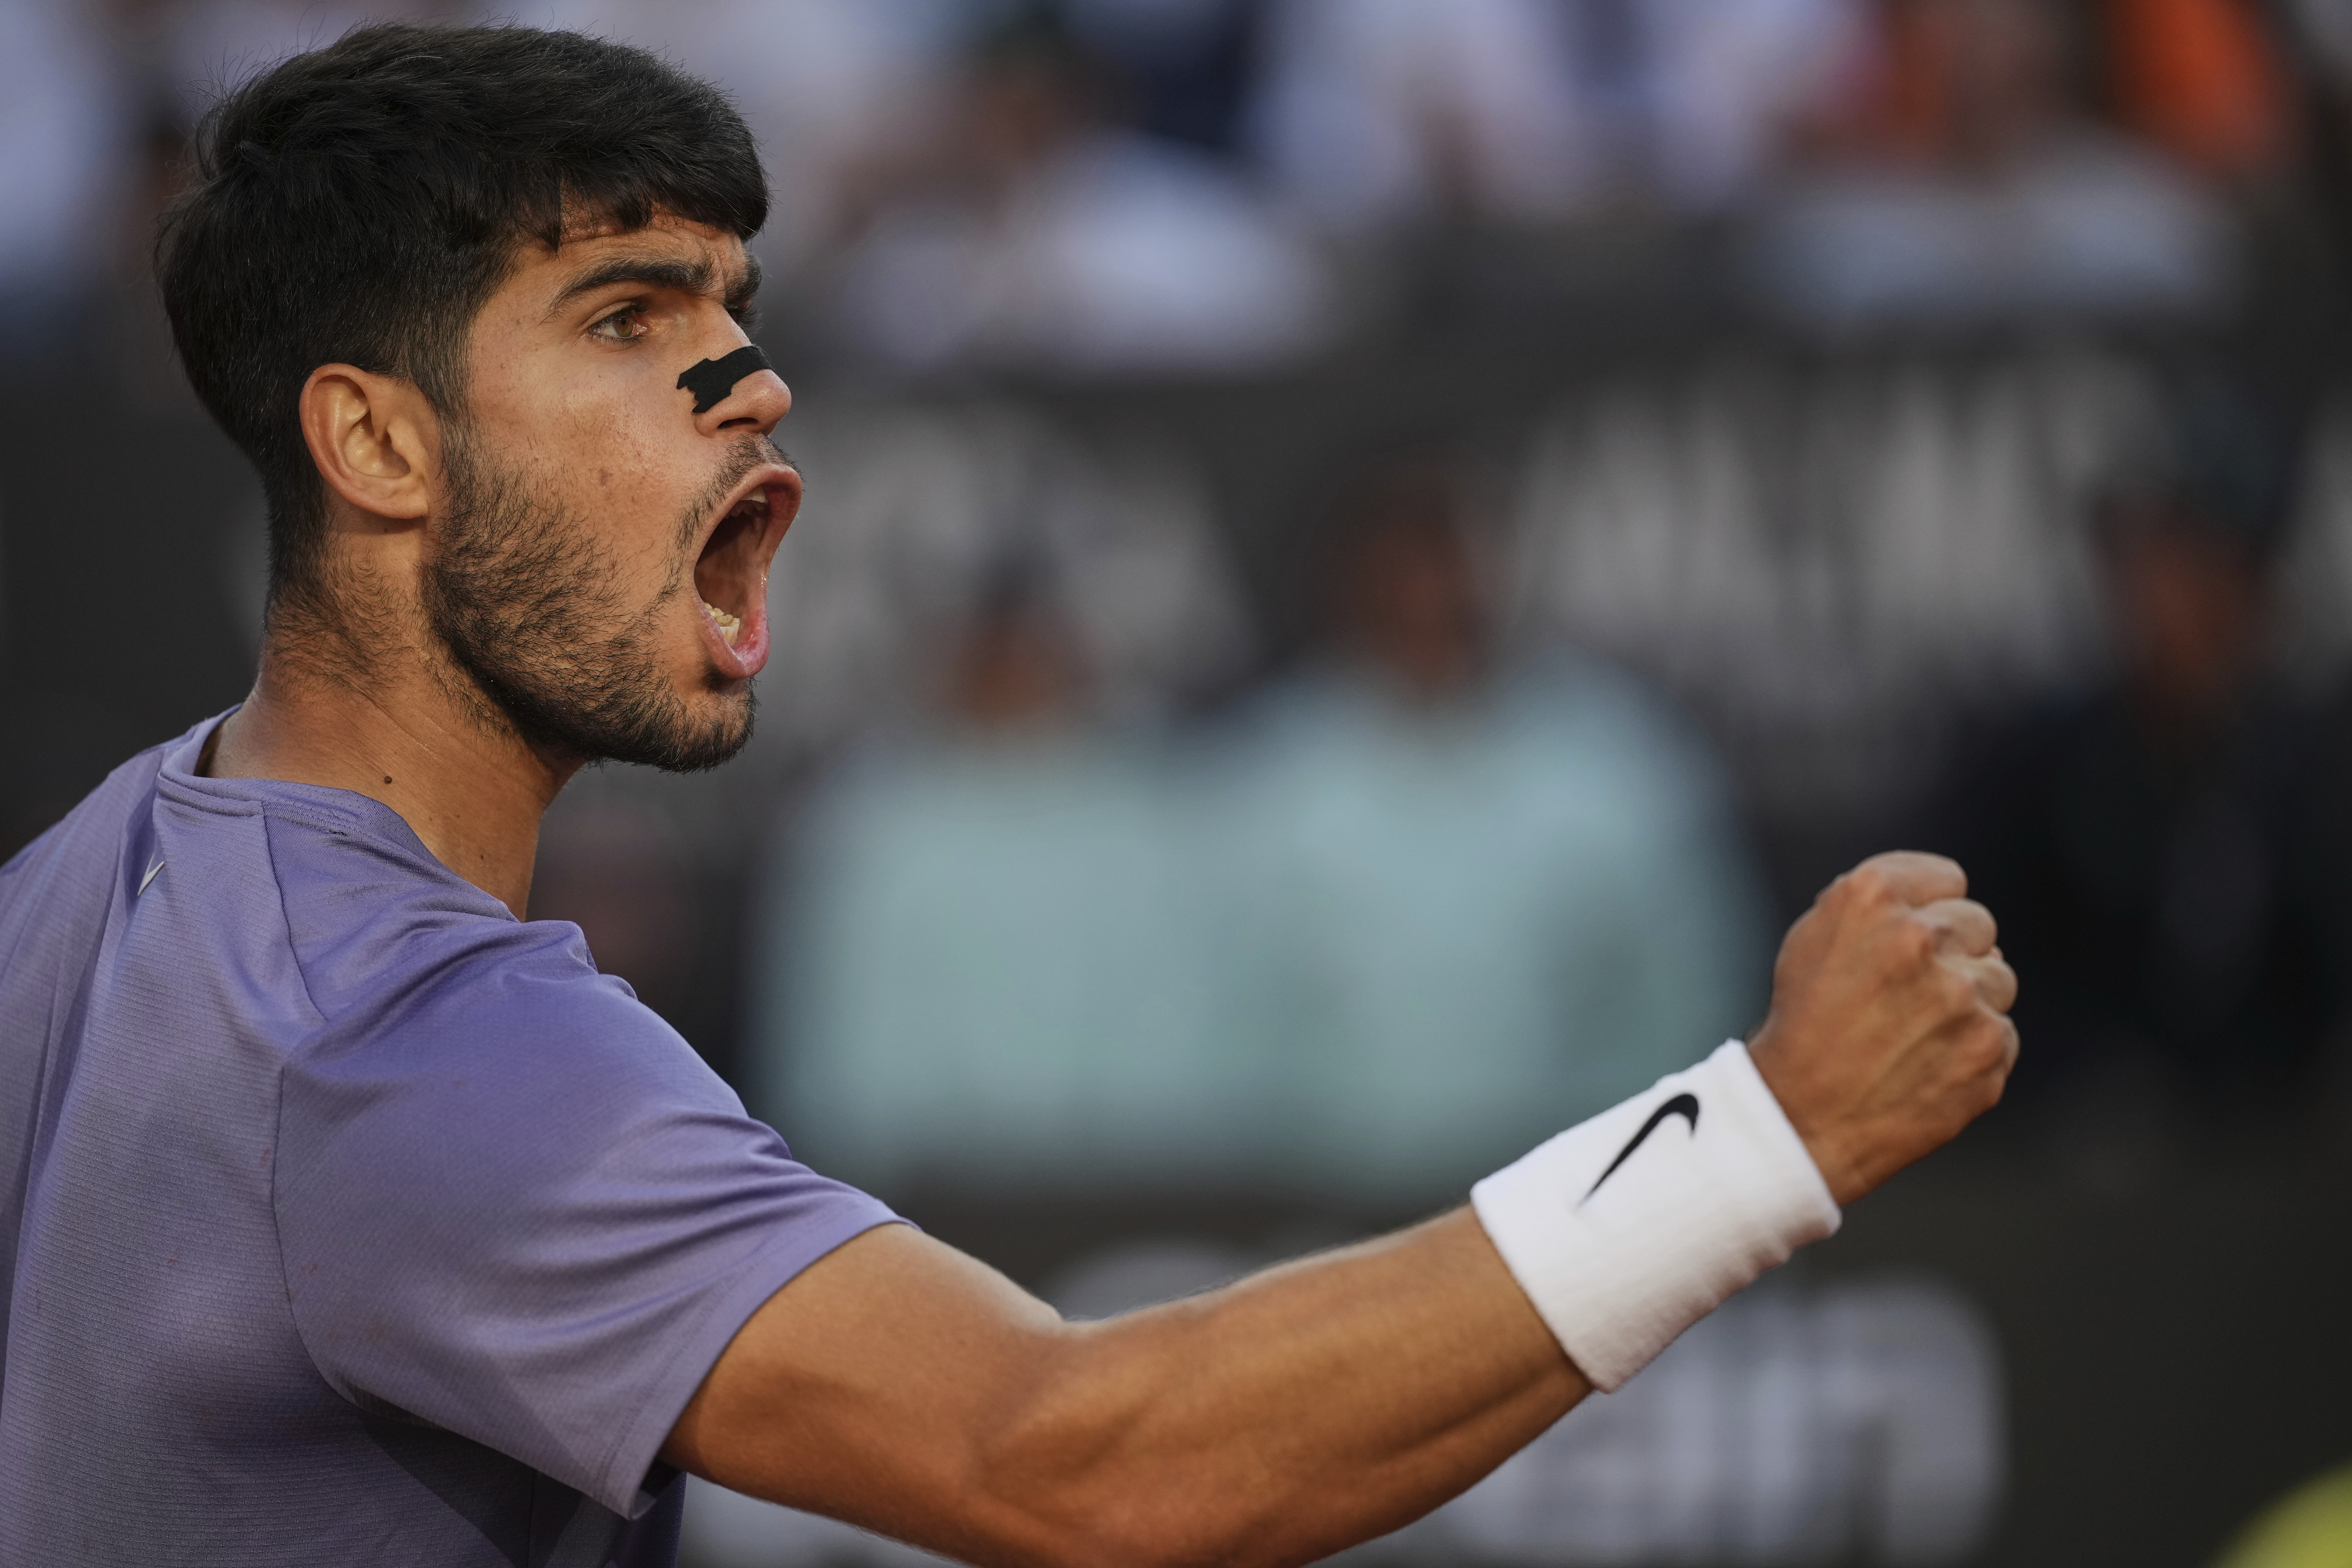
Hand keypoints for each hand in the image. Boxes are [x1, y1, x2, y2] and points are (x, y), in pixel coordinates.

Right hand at [1747, 851, 2017, 1204]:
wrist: (1800, 1118)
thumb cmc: (1805, 1025)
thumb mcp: (1813, 937)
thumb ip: (1877, 904)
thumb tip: (1939, 902)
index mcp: (1871, 896)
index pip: (1947, 879)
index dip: (1927, 911)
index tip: (1904, 944)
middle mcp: (1920, 936)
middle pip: (1979, 925)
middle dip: (1952, 954)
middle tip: (1906, 995)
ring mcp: (1960, 993)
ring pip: (1998, 979)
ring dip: (1968, 1002)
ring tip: (1914, 1034)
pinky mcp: (1988, 1047)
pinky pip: (2002, 1033)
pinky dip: (1974, 1050)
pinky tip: (1929, 1065)